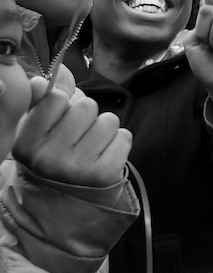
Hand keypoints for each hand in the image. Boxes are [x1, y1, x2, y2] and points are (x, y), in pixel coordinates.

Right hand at [13, 78, 131, 186]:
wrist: (65, 203)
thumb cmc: (52, 156)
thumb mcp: (38, 131)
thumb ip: (46, 99)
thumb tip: (58, 69)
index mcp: (27, 144)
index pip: (56, 97)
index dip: (63, 103)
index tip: (59, 118)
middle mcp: (50, 158)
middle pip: (86, 106)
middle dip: (86, 116)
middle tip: (77, 136)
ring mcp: (79, 168)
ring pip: (108, 120)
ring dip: (104, 129)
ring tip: (91, 146)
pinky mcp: (106, 174)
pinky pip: (124, 136)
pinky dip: (118, 142)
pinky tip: (104, 155)